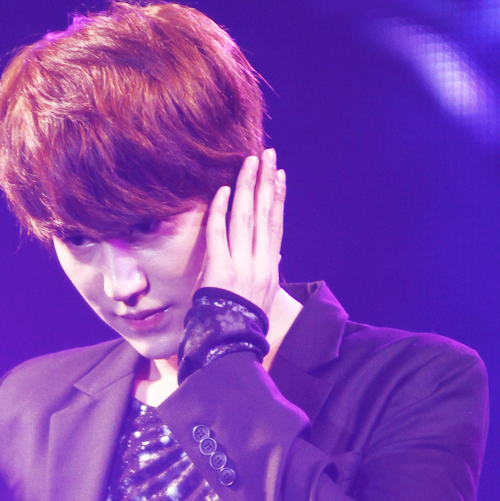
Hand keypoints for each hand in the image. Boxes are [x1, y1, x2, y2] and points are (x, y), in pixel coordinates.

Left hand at [199, 149, 285, 317]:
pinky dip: (221, 212)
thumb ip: (268, 274)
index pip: (276, 226)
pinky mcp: (221, 271)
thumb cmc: (243, 323)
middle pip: (264, 215)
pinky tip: (224, 190)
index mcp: (270, 270)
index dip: (278, 199)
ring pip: (246, 219)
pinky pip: (219, 235)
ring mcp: (242, 267)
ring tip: (250, 162)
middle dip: (266, 182)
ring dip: (247, 187)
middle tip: (267, 155)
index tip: (279, 175)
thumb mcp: (263, 298)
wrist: (231, 345)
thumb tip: (277, 258)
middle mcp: (260, 265)